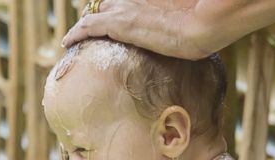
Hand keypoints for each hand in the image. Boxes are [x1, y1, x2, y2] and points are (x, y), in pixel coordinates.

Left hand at [62, 0, 210, 59]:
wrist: (203, 24)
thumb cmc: (207, 23)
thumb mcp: (195, 18)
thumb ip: (183, 21)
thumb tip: (194, 28)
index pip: (124, 1)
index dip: (116, 7)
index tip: (113, 15)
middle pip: (108, 2)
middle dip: (101, 11)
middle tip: (95, 27)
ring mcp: (126, 8)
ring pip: (95, 10)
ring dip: (87, 22)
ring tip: (76, 36)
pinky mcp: (119, 23)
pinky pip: (88, 26)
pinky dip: (76, 32)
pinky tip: (67, 42)